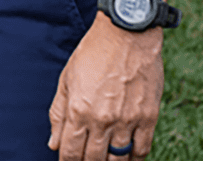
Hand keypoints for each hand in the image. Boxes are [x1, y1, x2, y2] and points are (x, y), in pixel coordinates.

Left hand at [48, 15, 164, 159]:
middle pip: (93, 160)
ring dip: (110, 165)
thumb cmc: (93, 53)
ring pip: (118, 160)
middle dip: (86, 168)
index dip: (67, 164)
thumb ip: (58, 113)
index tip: (66, 167)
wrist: (126, 34)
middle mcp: (103, 119)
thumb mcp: (67, 79)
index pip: (70, 152)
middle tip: (85, 167)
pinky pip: (142, 150)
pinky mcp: (148, 117)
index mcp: (79, 110)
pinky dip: (134, 158)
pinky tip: (127, 158)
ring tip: (104, 164)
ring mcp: (127, 120)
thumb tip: (53, 143)